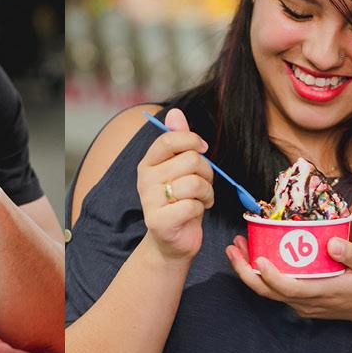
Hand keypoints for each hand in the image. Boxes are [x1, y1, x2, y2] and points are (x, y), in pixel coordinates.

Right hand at [135, 107, 214, 262]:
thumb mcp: (181, 167)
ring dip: (207, 192)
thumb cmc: (181, 200)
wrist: (172, 240)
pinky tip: (194, 213)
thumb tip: (175, 111)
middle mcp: (144, 180)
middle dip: (207, 173)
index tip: (203, 149)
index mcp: (148, 163)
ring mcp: (149, 201)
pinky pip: (192, 205)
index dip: (192, 140)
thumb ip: (179, 140)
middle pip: (191, 160)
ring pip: (194, 183)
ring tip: (202, 199)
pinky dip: (200, 209)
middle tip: (204, 184)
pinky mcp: (158, 221)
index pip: (170, 139)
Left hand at [227, 232, 351, 334]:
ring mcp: (303, 305)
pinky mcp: (303, 302)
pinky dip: (263, 275)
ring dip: (250, 272)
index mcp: (322, 292)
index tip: (258, 258)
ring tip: (239, 248)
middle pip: (268, 292)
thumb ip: (351, 253)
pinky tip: (259, 256)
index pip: (289, 288)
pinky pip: (277, 290)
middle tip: (233, 247)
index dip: (271, 275)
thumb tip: (331, 242)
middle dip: (246, 271)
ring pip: (269, 292)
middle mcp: (307, 302)